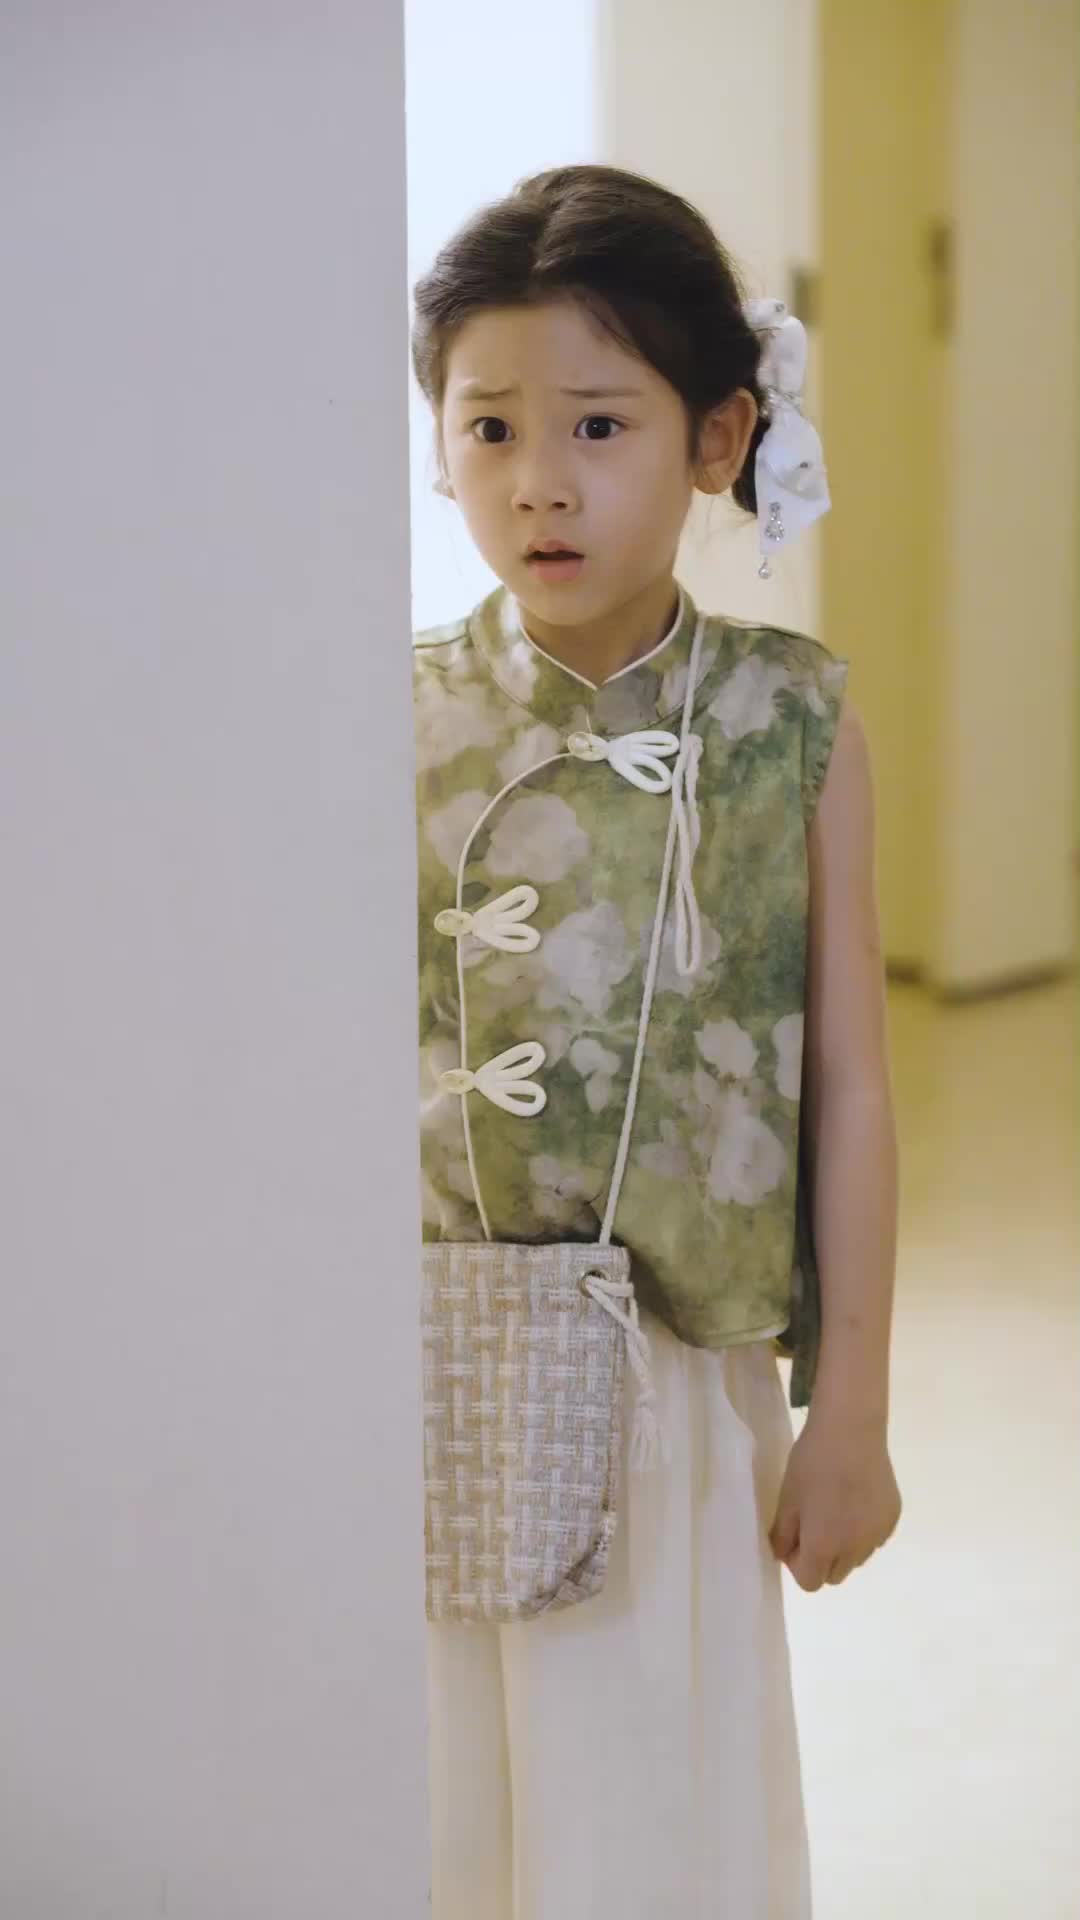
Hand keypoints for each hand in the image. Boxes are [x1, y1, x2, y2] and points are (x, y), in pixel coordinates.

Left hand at [768, 1409, 901, 1590]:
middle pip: (834, 1575)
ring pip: (856, 1559)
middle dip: (820, 1559)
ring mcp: (878, 1535)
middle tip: (813, 1524)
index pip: (809, 1582)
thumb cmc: (812, 1462)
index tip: (794, 1537)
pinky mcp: (892, 1518)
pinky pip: (874, 1539)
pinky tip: (855, 1500)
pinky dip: (863, 1531)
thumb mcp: (787, 1497)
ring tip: (836, 1509)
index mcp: (825, 1546)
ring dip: (843, 1547)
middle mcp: (855, 1549)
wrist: (851, 1429)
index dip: (797, 1564)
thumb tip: (783, 1556)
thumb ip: (782, 1534)